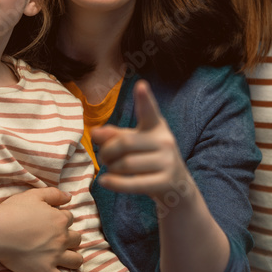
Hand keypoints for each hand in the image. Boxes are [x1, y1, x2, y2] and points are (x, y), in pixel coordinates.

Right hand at [0, 188, 81, 271]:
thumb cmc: (12, 212)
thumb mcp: (33, 195)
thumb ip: (54, 194)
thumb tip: (69, 197)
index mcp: (60, 220)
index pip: (70, 219)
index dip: (62, 220)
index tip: (54, 223)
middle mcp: (61, 238)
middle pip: (77, 239)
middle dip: (71, 239)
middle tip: (60, 241)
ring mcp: (55, 256)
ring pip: (76, 260)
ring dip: (74, 259)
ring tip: (68, 259)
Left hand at [92, 80, 196, 204]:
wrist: (176, 185)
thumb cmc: (149, 158)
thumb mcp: (135, 142)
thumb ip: (114, 135)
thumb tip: (95, 133)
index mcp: (156, 126)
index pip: (149, 111)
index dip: (144, 99)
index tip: (141, 85)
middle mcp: (165, 141)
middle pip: (124, 143)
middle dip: (107, 151)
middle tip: (103, 158)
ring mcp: (167, 162)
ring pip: (126, 164)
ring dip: (111, 169)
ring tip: (112, 170)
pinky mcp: (165, 182)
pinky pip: (133, 183)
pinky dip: (115, 183)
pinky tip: (104, 181)